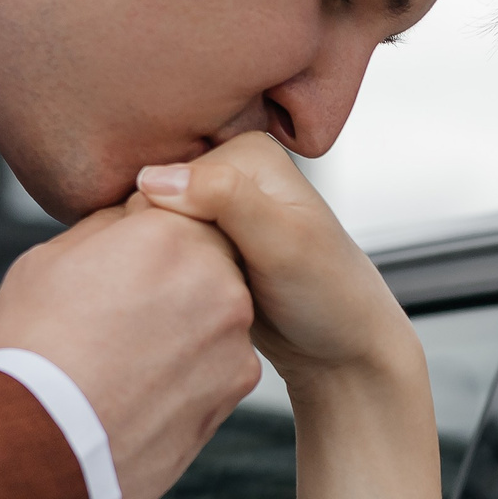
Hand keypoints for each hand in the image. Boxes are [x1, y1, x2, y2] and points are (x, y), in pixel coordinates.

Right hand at [0, 196, 258, 498]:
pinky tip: (141, 388)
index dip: (147, 233)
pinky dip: (188, 373)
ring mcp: (233, 340)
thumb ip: (108, 230)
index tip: (120, 260)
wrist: (35, 444)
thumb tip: (130, 219)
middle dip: (172, 279)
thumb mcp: (50, 260)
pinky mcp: (235, 390)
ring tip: (124, 358)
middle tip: (120, 314)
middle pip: (207, 261)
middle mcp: (217, 280)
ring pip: (215, 315)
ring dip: (182, 328)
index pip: (179, 208)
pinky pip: (217, 365)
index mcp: (170, 234)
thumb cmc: (29, 350)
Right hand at [134, 133, 417, 384]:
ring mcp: (217, 209)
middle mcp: (230, 171)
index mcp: (247, 151)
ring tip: (204, 291)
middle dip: (169, 248)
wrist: (343, 347)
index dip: (165, 228)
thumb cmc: (328, 295)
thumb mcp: (282, 243)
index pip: (162, 181)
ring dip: (167, 266)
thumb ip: (225, 200)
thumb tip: (154, 178)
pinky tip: (194, 298)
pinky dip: (171, 278)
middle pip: (155, 206)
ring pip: (155, 235)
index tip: (201, 264)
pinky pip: (164, 257)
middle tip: (206, 283)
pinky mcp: (209, 245)